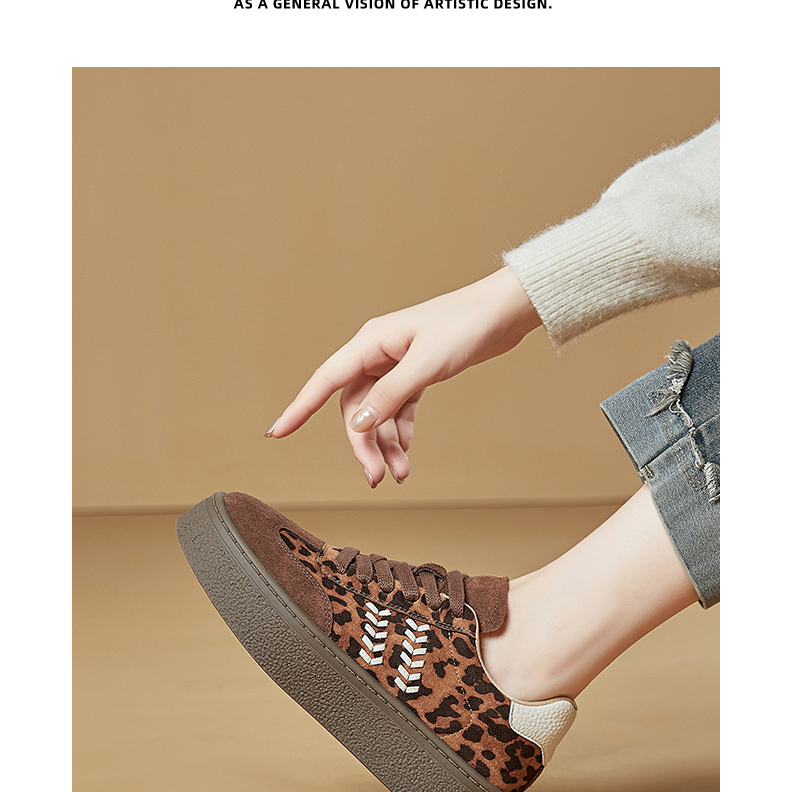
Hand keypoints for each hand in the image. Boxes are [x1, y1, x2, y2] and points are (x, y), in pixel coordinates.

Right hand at [268, 266, 540, 486]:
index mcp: (370, 341)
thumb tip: (358, 425)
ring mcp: (395, 364)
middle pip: (354, 408)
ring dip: (384, 445)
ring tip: (400, 473)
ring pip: (375, 413)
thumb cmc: (466, 327)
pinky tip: (408, 452)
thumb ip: (391, 395)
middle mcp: (377, 353)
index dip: (299, 408)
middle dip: (363, 444)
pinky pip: (397, 409)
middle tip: (376, 478)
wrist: (503, 313)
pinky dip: (400, 432)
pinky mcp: (415, 373)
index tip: (276, 433)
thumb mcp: (427, 364)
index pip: (325, 380)